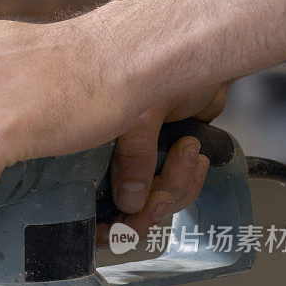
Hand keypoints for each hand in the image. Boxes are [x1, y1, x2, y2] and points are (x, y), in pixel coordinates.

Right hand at [96, 81, 232, 247]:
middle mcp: (106, 163)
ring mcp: (136, 168)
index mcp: (86, 150)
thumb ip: (133, 156)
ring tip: (187, 151)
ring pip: (153, 205)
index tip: (121, 227)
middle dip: (148, 209)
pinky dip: (191, 181)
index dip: (101, 225)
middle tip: (161, 196)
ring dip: (177, 185)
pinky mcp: (163, 167)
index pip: (84, 206)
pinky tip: (196, 157)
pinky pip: (177, 194)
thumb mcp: (142, 112)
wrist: (201, 59)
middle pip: (120, 214)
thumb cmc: (161, 67)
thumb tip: (129, 201)